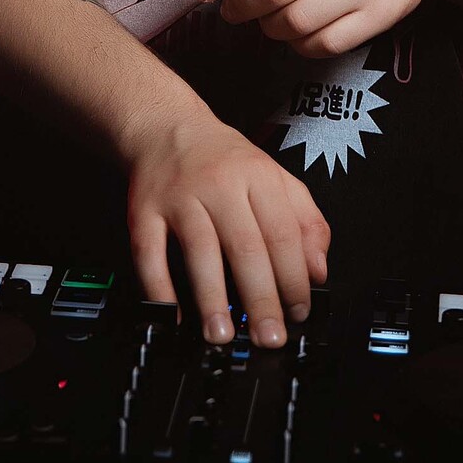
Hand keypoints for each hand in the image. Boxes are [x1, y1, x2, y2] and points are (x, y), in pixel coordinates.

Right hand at [125, 107, 329, 347]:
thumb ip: (306, 221)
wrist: (166, 125)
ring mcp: (180, 196)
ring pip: (199, 250)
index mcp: (257, 176)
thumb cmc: (224, 160)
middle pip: (245, 245)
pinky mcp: (144, 209)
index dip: (294, 278)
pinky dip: (159, 287)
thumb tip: (318, 271)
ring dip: (212, 298)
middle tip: (268, 337)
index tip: (299, 312)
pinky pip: (150, 252)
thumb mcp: (275, 177)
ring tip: (222, 333)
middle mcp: (219, 184)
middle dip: (260, 299)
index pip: (283, 232)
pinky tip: (173, 314)